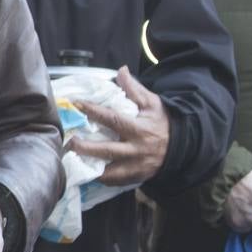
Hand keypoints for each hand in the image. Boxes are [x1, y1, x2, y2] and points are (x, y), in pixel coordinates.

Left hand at [71, 67, 170, 186]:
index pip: (112, 118)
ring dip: (90, 168)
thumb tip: (121, 70)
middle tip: (68, 142)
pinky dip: (100, 178)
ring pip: (109, 172)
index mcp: (139, 128)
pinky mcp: (135, 177)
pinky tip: (87, 172)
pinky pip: (115, 181)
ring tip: (72, 161)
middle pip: (107, 150)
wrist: (183, 147)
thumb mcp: (152, 103)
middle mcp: (136, 149)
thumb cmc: (163, 122)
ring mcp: (135, 166)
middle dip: (85, 147)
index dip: (93, 111)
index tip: (76, 104)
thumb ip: (134, 89)